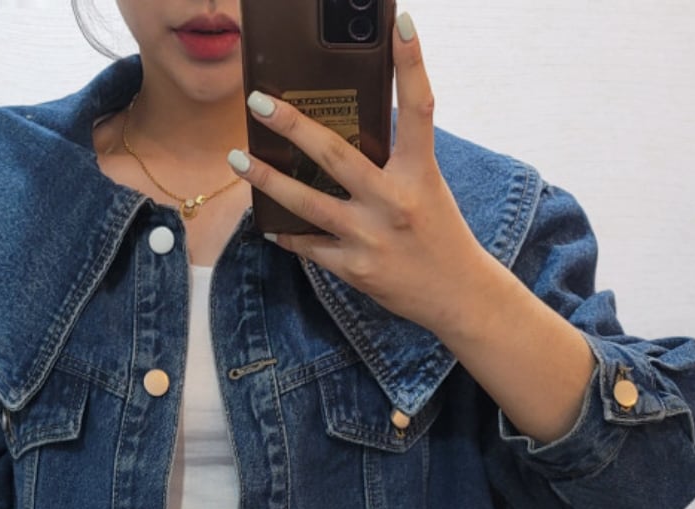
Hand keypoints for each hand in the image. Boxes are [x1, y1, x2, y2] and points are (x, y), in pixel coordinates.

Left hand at [230, 12, 492, 339]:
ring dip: (268, 181)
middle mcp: (394, 203)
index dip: (411, 62)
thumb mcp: (426, 188)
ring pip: (307, 205)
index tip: (400, 21)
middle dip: (294, 126)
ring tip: (238, 158)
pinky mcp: (355, 268)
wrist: (456, 295)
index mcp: (419, 173)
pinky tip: (267, 221)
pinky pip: (310, 247)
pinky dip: (287, 233)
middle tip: (260, 101)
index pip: (418, 108)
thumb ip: (393, 161)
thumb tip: (347, 131)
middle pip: (335, 156)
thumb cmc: (439, 233)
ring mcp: (370, 238)